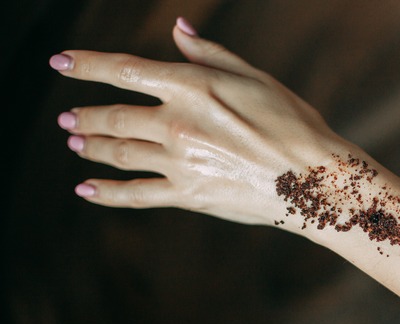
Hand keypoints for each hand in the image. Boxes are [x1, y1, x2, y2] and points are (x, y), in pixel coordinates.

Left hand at [50, 18, 342, 225]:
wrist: (315, 179)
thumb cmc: (293, 122)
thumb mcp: (255, 77)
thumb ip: (210, 54)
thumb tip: (177, 30)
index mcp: (192, 86)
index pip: (123, 69)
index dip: (86, 65)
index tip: (61, 62)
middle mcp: (177, 122)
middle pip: (113, 117)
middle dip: (84, 116)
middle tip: (67, 119)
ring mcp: (180, 161)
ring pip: (119, 153)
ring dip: (92, 147)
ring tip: (77, 144)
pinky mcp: (189, 195)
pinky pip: (137, 194)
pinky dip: (107, 192)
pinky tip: (86, 190)